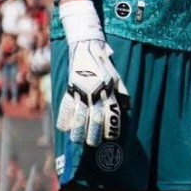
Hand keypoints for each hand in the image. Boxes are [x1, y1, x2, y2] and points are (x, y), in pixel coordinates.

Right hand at [55, 0, 126, 146]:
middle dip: (94, 133)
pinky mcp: (70, 87)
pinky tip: (64, 128)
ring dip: (78, 130)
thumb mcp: (117, 77)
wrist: (87, 46)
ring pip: (79, 115)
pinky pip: (66, 105)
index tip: (111, 137)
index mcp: (108, 89)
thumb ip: (121, 92)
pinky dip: (64, 118)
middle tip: (93, 144)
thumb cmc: (105, 63)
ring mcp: (81, 90)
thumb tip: (127, 107)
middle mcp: (95, 92)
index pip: (111, 112)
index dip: (112, 126)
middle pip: (95, 117)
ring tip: (77, 140)